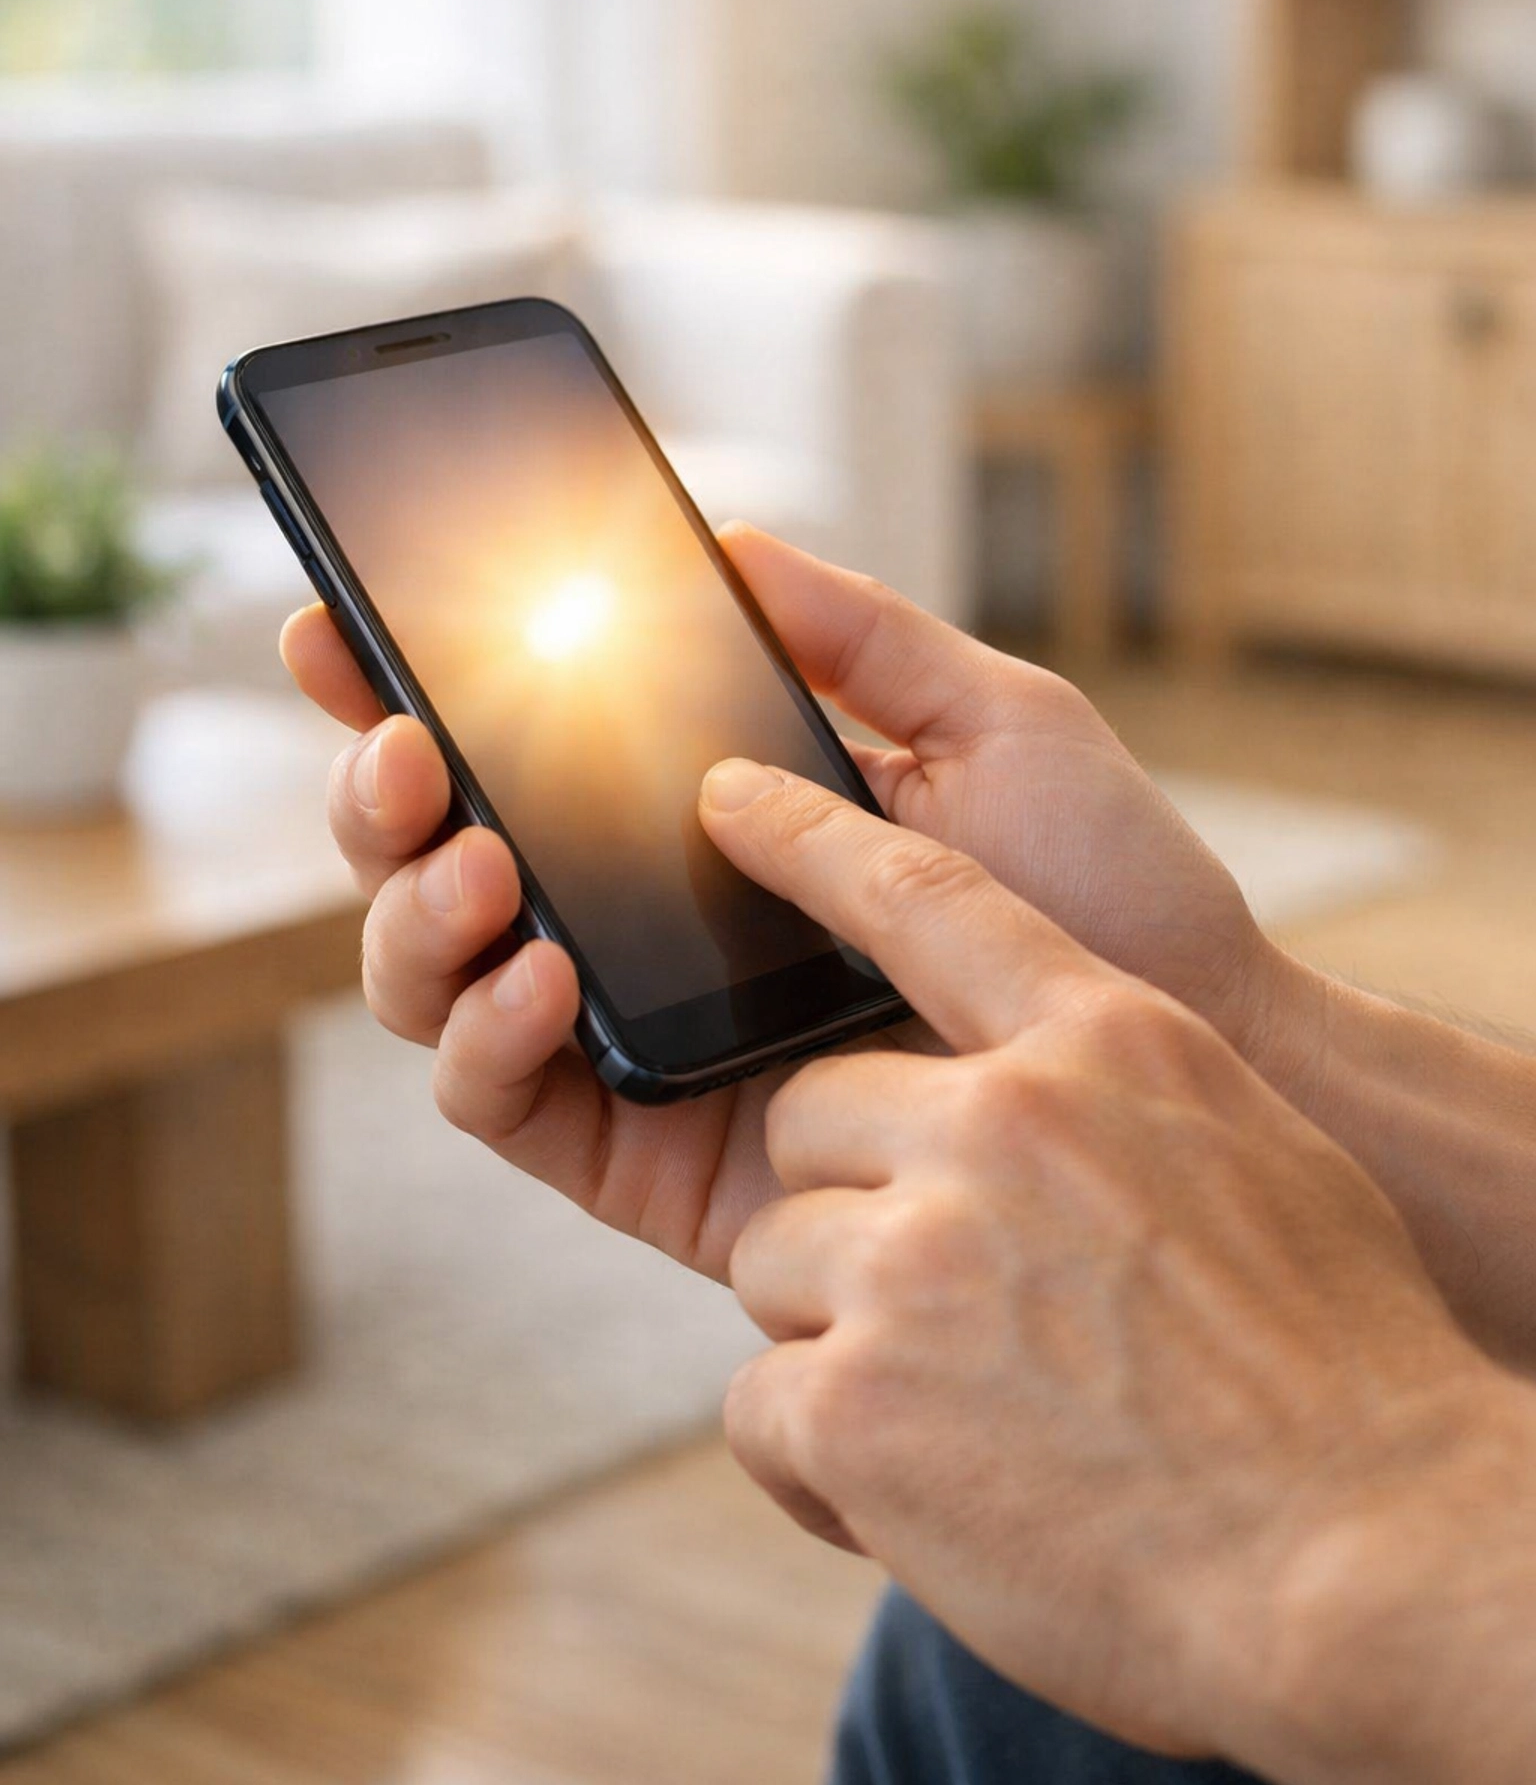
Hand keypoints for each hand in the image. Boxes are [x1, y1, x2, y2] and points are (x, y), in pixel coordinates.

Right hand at [279, 526, 1266, 1283]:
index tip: (342, 626)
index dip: (409, 687)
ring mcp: (631, 1037)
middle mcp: (642, 921)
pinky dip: (483, 1034)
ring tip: (486, 861)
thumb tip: (721, 535)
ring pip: (434, 975)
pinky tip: (547, 973)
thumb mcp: (994, 722)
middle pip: (438, 856)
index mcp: (704, 816)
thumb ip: (855, 635)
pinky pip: (500, 1102)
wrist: (1193, 1063)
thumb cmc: (1110, 895)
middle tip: (404, 745)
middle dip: (376, 794)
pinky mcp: (644, 1153)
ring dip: (414, 909)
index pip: (522, 745)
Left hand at [705, 760, 1533, 1778]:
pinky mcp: (858, 1403)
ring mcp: (917, 1258)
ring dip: (842, 1341)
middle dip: (850, 1206)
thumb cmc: (1335, 1365)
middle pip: (811, 1113)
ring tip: (969, 1420)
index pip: (923, 895)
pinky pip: (758, 1405)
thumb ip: (1119, 1096)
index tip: (729, 801)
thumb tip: (1036, 1081)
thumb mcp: (1251, 1155)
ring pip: (771, 1259)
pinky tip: (934, 1499)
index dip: (812, 839)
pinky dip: (824, 1465)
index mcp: (1102, 1043)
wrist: (1370, 1555)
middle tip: (952, 1308)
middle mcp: (997, 1124)